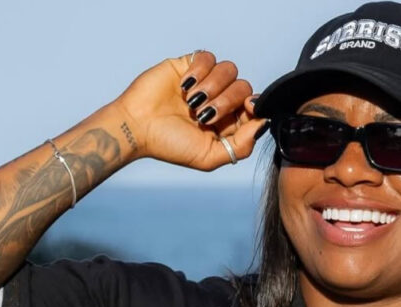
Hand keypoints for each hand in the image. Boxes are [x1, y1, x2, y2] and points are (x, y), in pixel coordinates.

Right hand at [111, 50, 267, 170]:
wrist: (136, 127)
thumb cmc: (169, 145)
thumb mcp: (209, 156)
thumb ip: (241, 146)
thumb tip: (263, 124)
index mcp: (227, 122)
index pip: (255, 107)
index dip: (254, 107)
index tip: (245, 110)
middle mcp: (219, 100)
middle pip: (244, 87)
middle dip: (226, 101)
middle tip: (203, 114)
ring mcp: (205, 81)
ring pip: (229, 70)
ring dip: (212, 86)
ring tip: (191, 101)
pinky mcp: (190, 65)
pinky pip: (209, 57)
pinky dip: (200, 70)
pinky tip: (184, 86)